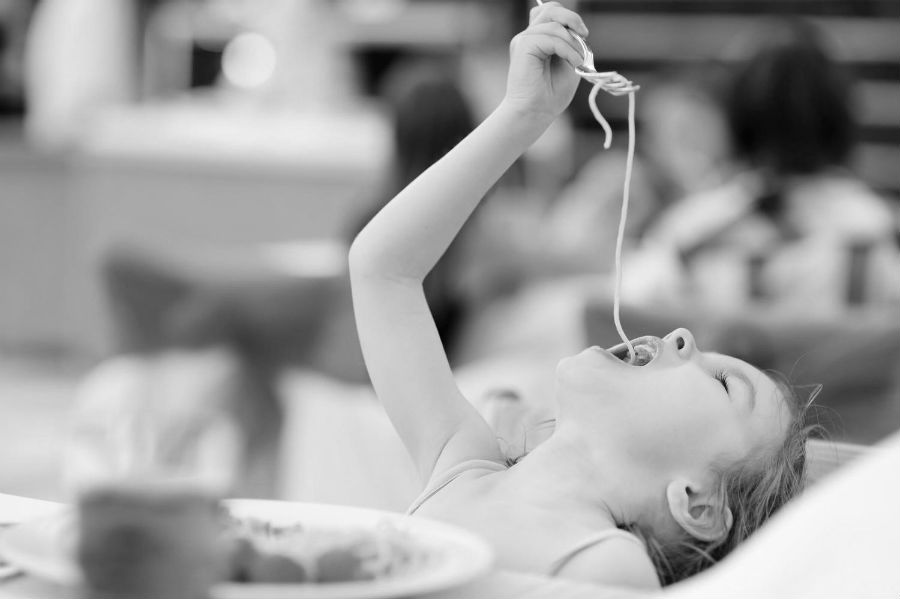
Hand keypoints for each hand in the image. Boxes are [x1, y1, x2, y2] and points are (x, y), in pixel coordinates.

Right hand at [503, 2, 587, 122]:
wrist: (536, 112)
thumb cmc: (551, 93)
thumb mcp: (569, 61)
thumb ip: (571, 42)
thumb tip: (577, 29)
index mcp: (538, 38)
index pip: (553, 12)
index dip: (570, 18)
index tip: (583, 36)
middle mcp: (529, 36)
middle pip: (551, 9)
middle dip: (573, 20)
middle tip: (584, 37)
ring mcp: (524, 39)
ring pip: (554, 23)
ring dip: (572, 42)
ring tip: (578, 60)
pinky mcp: (523, 46)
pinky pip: (551, 37)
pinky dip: (567, 49)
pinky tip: (573, 63)